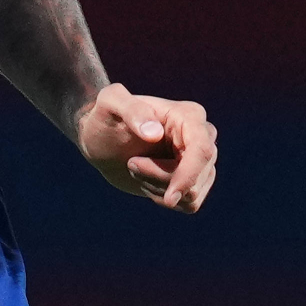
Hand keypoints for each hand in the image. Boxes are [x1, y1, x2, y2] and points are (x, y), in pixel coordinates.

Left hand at [76, 84, 216, 212]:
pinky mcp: (194, 179)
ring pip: (193, 193)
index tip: (169, 198)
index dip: (189, 176)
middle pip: (197, 176)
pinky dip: (163, 198)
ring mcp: (200, 160)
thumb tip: (154, 133)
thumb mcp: (109, 103)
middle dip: (160, 179)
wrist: (102, 139)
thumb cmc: (105, 116)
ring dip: (158, 188)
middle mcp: (202, 136)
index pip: (203, 150)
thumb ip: (131, 109)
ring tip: (136, 167)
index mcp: (188, 115)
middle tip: (131, 163)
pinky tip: (145, 180)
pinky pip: (189, 203)